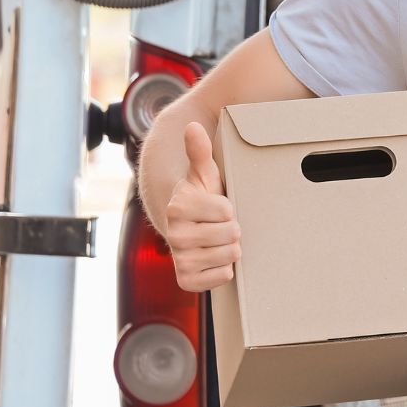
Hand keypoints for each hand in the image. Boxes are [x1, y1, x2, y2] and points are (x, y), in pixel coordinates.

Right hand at [163, 122, 241, 292]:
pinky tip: (214, 258)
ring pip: (230, 256)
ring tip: (218, 240)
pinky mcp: (187, 280)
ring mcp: (179, 258)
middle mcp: (174, 234)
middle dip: (232, 229)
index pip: (227, 211)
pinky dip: (224, 268)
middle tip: (220, 225)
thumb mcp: (204, 173)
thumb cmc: (201, 197)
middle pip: (231, 235)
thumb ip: (199, 151)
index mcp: (178, 207)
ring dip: (230, 248)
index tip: (218, 206)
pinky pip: (223, 276)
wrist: (187, 228)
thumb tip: (193, 126)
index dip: (230, 208)